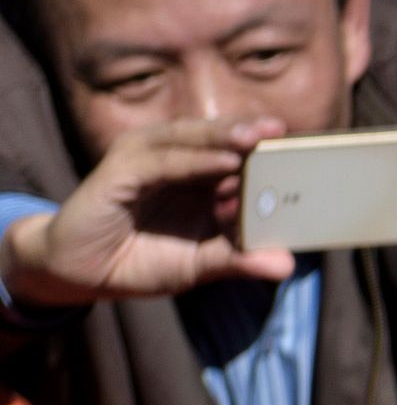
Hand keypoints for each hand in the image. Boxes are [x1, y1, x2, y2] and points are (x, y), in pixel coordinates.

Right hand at [0, 116, 290, 304]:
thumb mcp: (199, 266)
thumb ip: (238, 260)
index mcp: (198, 177)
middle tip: (284, 131)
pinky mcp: (121, 170)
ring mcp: (146, 160)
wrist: (82, 272)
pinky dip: (195, 160)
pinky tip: (224, 161)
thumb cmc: (141, 261)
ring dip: (226, 138)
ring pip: (193, 141)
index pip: (238, 156)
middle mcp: (174, 161)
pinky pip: (164, 161)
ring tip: (261, 137)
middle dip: (252, 134)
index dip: (269, 154)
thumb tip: (288, 265)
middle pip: (219, 140)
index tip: (306, 154)